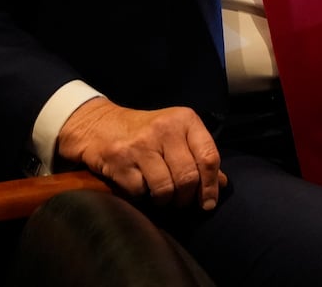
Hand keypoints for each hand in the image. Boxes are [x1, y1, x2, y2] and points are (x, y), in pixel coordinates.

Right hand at [57, 97, 227, 209]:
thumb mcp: (176, 134)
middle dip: (186, 197)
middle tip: (181, 202)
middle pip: (188, 177)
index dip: (211, 185)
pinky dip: (142, 196)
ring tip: (161, 196)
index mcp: (185, 119)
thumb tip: (222, 184)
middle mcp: (165, 128)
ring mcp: (141, 144)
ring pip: (166, 188)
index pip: (209, 157)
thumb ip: (199, 156)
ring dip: (165, 200)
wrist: (99, 124)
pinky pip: (140, 192)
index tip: (208, 203)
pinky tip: (140, 187)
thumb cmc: (145, 132)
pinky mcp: (120, 159)